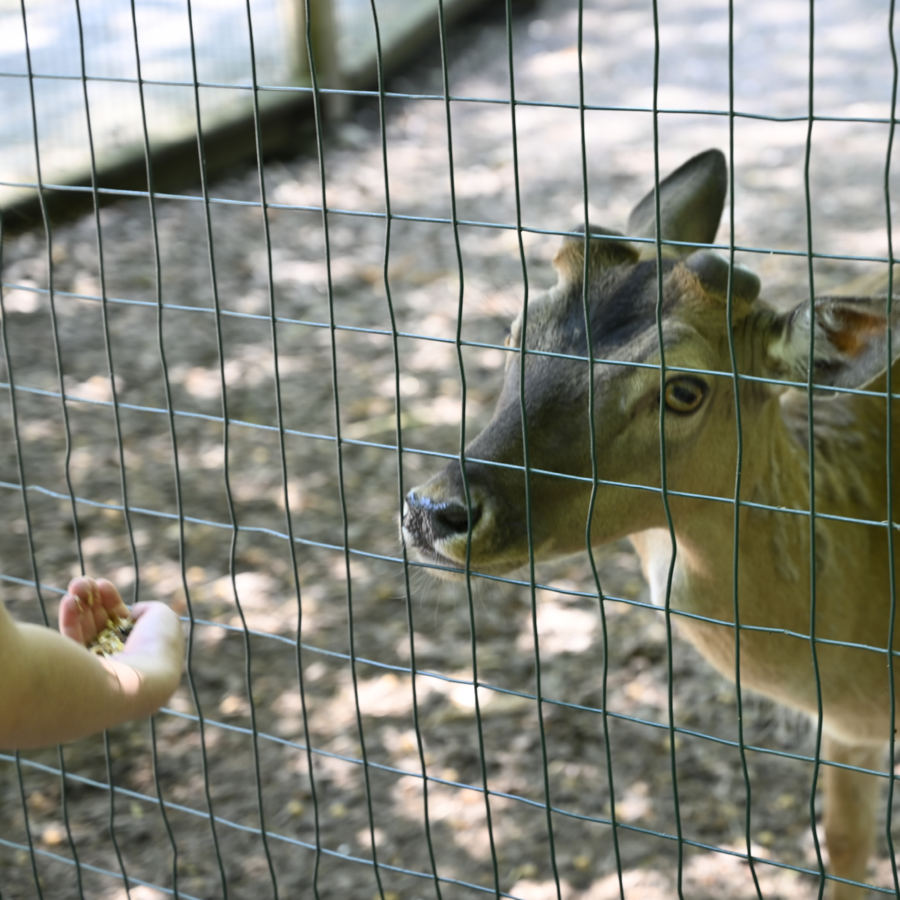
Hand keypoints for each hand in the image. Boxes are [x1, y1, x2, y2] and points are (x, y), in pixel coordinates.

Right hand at [60, 576, 184, 710]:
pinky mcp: (76, 673)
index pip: (118, 620)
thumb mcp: (162, 616)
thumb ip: (148, 609)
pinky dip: (69, 620)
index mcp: (138, 648)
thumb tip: (132, 613)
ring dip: (78, 605)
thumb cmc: (157, 645)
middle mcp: (116, 658)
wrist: (140, 679)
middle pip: (98, 622)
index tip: (102, 584)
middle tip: (82, 582)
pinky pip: (71, 642)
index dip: (110, 600)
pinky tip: (69, 601)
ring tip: (76, 585)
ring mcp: (95, 666)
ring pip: (83, 630)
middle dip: (90, 599)